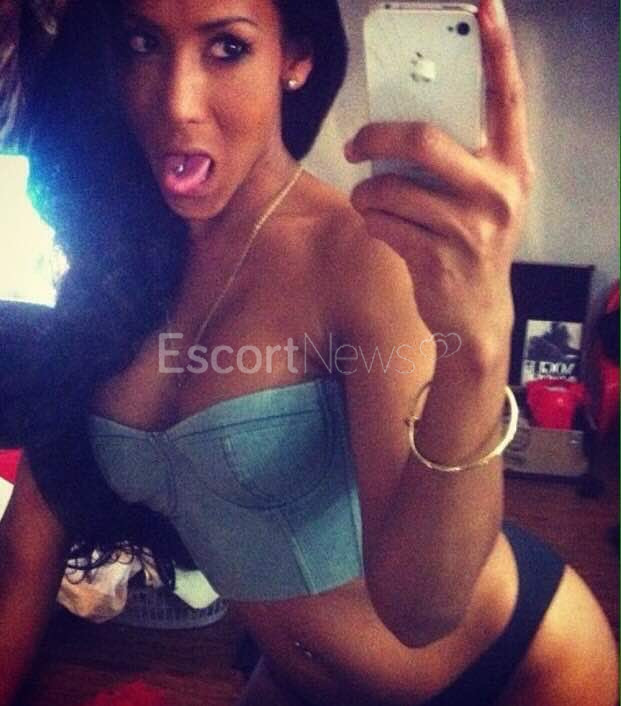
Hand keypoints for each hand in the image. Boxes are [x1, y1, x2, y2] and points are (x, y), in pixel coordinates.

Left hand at [346, 0, 533, 349]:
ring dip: (367, 192)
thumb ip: (458, 161)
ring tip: (371, 199)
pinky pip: (381, 223)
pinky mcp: (436, 258)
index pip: (508, 96)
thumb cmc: (473, 246)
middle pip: (423, 139)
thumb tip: (400, 126)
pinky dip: (370, 220)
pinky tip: (382, 226)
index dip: (497, 48)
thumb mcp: (483, 198)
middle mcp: (497, 193)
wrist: (477, 316)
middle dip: (376, 135)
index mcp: (512, 167)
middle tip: (357, 143)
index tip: (484, 8)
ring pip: (390, 187)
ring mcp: (468, 229)